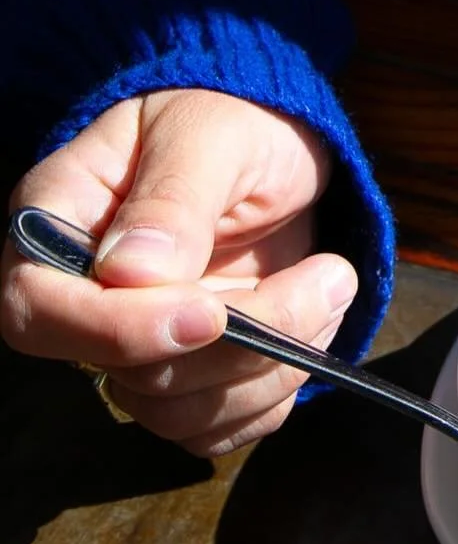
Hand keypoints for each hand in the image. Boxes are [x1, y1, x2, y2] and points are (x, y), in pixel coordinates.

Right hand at [2, 89, 356, 453]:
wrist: (280, 143)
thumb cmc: (234, 118)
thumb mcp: (212, 133)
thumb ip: (173, 197)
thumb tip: (131, 274)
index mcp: (58, 222)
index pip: (39, 311)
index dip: (116, 331)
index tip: (210, 313)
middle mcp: (86, 296)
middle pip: (127, 375)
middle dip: (236, 346)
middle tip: (328, 277)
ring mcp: (139, 341)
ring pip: (179, 412)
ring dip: (272, 368)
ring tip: (333, 284)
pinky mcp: (193, 370)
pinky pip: (219, 425)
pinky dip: (278, 391)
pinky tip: (318, 323)